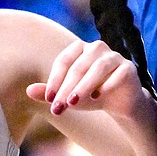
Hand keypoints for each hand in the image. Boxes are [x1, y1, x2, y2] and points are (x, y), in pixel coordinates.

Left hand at [27, 39, 146, 119]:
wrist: (120, 102)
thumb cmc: (90, 94)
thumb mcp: (68, 95)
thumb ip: (50, 92)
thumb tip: (27, 91)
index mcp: (80, 49)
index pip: (64, 60)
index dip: (55, 79)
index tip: (49, 99)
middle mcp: (97, 48)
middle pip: (79, 65)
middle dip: (67, 87)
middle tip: (59, 107)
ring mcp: (115, 57)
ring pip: (99, 67)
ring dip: (84, 86)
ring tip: (74, 103)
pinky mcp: (129, 68)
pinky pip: (118, 74)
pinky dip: (107, 86)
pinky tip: (98, 98)